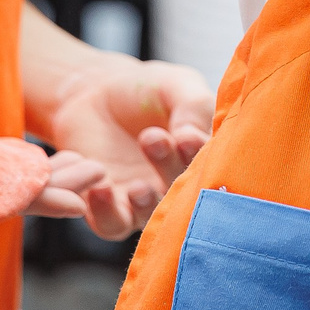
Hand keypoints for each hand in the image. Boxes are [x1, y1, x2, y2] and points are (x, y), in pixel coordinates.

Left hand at [33, 56, 214, 238]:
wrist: (97, 92)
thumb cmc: (146, 89)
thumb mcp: (176, 85)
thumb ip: (192, 106)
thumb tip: (193, 136)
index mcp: (202, 156)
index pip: (212, 165)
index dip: (200, 157)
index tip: (185, 136)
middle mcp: (178, 183)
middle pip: (182, 192)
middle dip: (169, 167)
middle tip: (152, 138)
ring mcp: (145, 199)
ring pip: (150, 216)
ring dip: (145, 203)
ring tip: (137, 186)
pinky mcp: (110, 206)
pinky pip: (111, 224)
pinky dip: (106, 212)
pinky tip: (101, 188)